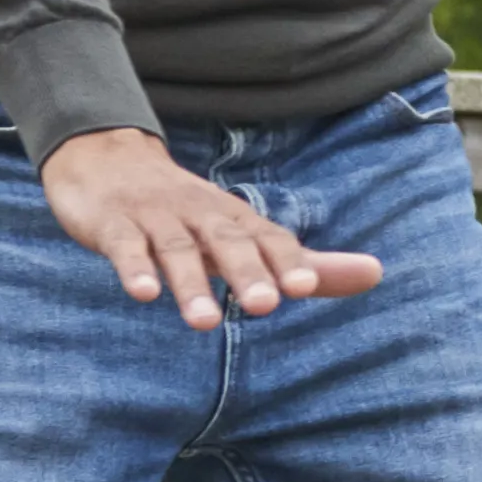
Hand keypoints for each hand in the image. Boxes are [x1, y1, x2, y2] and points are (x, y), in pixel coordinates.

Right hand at [40, 130, 384, 328]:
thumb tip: (376, 275)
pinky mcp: (113, 225)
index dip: (286, 261)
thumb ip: (304, 263)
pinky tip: (143, 293)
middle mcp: (200, 215)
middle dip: (247, 272)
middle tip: (265, 306)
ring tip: (204, 322)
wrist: (106, 158)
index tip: (306, 287)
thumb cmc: (187, 211)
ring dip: (189, 285)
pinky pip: (125, 246)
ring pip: (176, 249)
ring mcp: (155, 218)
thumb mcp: (243, 236)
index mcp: (235, 220)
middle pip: (227, 241)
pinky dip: (134, 267)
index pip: (267, 239)